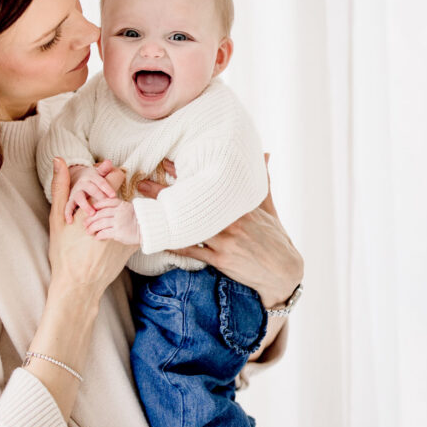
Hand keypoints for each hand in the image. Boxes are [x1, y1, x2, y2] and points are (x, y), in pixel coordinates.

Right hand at [48, 158, 134, 296]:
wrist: (78, 283)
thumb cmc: (64, 252)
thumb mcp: (56, 218)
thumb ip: (60, 186)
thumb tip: (59, 159)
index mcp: (94, 206)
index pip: (114, 178)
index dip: (111, 175)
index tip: (108, 176)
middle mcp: (113, 216)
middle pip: (124, 193)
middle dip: (116, 195)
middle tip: (106, 203)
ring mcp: (124, 231)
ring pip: (130, 210)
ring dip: (122, 212)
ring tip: (109, 222)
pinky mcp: (131, 244)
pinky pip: (134, 228)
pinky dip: (127, 228)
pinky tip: (115, 236)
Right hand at [65, 160, 117, 221]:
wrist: (76, 179)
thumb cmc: (93, 179)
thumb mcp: (98, 173)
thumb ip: (104, 170)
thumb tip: (108, 162)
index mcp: (91, 177)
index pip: (100, 181)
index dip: (106, 188)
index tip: (113, 195)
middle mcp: (83, 183)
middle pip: (90, 189)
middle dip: (97, 196)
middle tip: (104, 204)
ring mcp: (75, 192)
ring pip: (79, 197)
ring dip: (85, 205)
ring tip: (91, 213)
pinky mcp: (70, 200)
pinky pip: (68, 206)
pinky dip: (68, 213)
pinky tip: (70, 220)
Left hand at [84, 198, 140, 244]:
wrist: (147, 229)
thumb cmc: (137, 220)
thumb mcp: (128, 209)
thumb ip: (117, 208)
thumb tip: (102, 211)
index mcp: (121, 205)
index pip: (105, 202)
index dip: (96, 206)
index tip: (91, 210)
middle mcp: (119, 212)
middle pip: (99, 214)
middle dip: (90, 219)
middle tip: (85, 223)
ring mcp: (118, 222)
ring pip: (100, 223)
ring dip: (92, 228)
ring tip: (88, 231)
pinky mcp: (118, 232)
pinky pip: (104, 233)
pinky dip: (99, 235)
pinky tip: (97, 237)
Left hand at [138, 154, 302, 307]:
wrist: (284, 272)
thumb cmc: (275, 239)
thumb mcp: (269, 208)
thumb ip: (262, 182)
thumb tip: (266, 154)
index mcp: (239, 205)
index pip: (208, 184)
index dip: (185, 172)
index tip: (164, 162)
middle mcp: (231, 220)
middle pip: (192, 203)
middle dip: (165, 191)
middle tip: (142, 182)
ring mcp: (226, 240)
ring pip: (189, 226)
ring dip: (166, 218)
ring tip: (144, 211)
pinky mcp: (222, 260)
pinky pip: (193, 251)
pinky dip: (176, 246)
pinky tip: (159, 241)